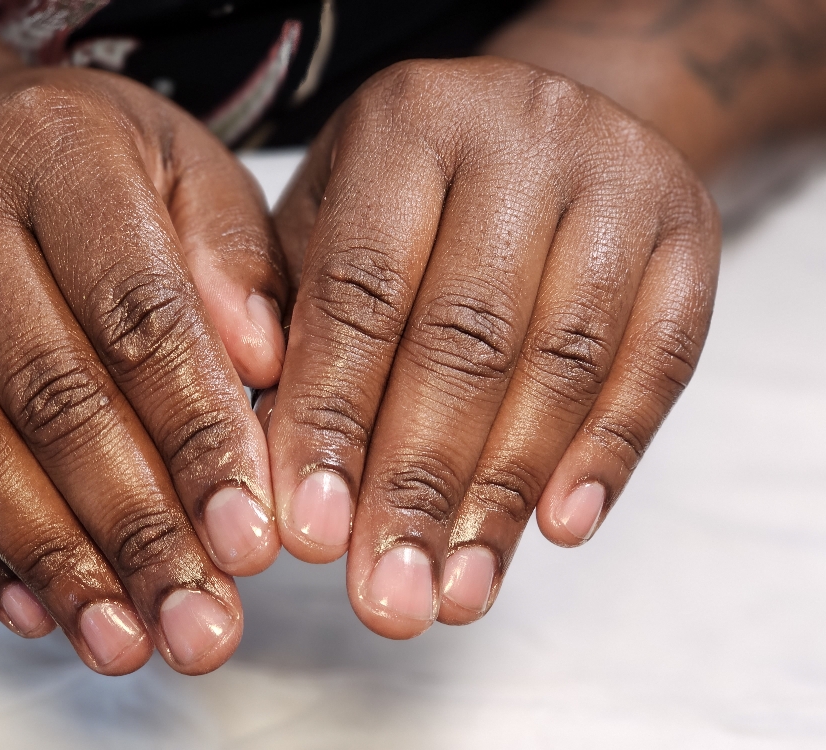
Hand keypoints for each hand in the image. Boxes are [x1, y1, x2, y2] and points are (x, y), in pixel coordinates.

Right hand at [0, 66, 287, 673]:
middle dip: (137, 528)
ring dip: (55, 560)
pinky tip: (39, 608)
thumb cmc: (80, 154)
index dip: (197, 435)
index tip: (250, 538)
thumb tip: (270, 368)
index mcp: (59, 150)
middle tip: (202, 622)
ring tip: (129, 639)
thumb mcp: (180, 163)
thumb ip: (233, 259)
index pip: (138, 314)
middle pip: (51, 395)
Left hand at [266, 58, 719, 637]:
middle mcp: (518, 133)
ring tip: (457, 590)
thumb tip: (277, 465)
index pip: (359, 294)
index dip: (331, 421)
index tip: (309, 535)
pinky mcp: (689, 231)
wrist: (539, 130)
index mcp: (405, 122)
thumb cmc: (408, 198)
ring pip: (562, 361)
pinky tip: (556, 529)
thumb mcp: (327, 225)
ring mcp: (619, 177)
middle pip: (464, 338)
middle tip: (387, 598)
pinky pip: (659, 361)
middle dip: (417, 484)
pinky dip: (608, 455)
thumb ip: (296, 329)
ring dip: (505, 494)